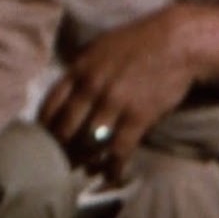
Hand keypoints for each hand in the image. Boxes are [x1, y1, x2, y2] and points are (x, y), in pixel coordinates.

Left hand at [40, 6, 196, 178]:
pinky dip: (113, 167)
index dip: (43, 127)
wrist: (177, 41)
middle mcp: (91, 87)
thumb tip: (66, 90)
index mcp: (78, 69)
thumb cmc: (137, 42)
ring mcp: (113, 103)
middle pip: (65, 128)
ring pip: (89, 142)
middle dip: (59, 149)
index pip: (50, 104)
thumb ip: (80, 69)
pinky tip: (110, 176)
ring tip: (82, 171)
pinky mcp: (138, 116)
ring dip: (84, 161)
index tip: (41, 140)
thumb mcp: (98, 48)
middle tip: (58, 163)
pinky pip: (119, 150)